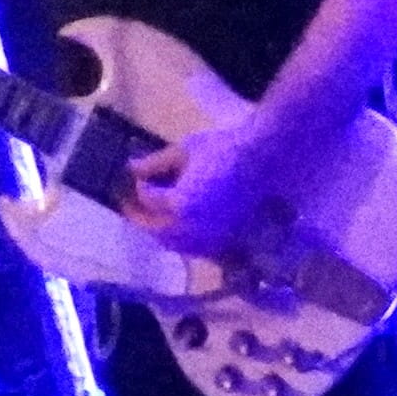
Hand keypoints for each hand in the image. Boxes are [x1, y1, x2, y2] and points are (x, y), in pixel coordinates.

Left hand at [124, 111, 293, 263]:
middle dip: (141, 216)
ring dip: (160, 230)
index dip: (139, 187)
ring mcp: (210, 236)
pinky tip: (181, 226)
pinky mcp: (226, 238)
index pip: (148, 200)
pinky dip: (183, 239)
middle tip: (131, 205)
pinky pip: (196, 246)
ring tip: (155, 216)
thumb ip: (155, 163)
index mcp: (179, 204)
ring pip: (175, 242)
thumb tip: (132, 169)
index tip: (136, 177)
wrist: (265, 159)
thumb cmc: (225, 148)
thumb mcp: (185, 150)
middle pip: (156, 229)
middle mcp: (192, 227)